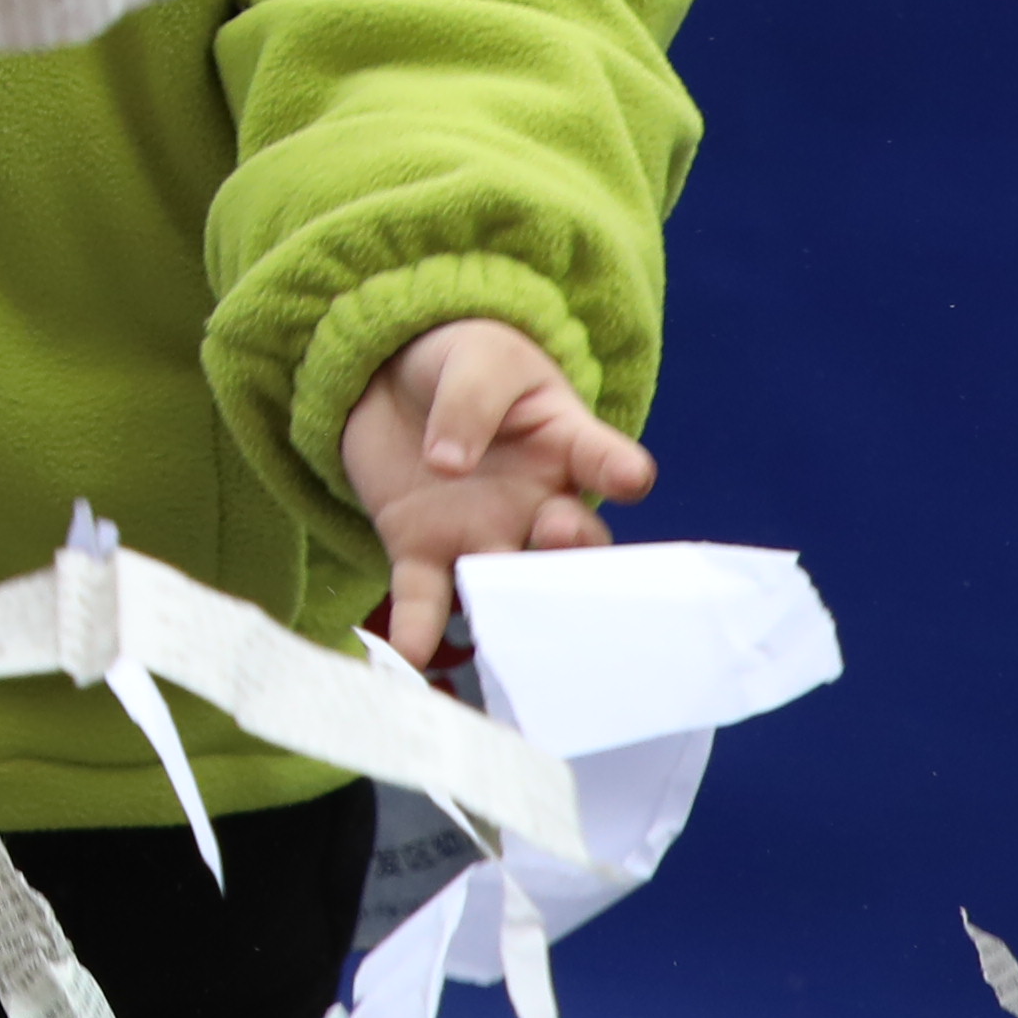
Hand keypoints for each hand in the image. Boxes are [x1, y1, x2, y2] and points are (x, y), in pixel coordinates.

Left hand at [335, 316, 654, 664]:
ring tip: (502, 622)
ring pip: (508, 581)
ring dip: (509, 603)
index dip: (620, 470)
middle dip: (571, 547)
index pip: (603, 459)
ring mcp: (481, 532)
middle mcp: (536, 502)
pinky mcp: (422, 549)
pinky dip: (418, 632)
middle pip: (571, 542)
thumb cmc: (458, 361)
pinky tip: (410, 659)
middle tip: (556, 530)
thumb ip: (470, 399)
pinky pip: (427, 599)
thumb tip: (448, 462)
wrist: (389, 376)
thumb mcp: (474, 358)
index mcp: (562, 444)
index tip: (628, 477)